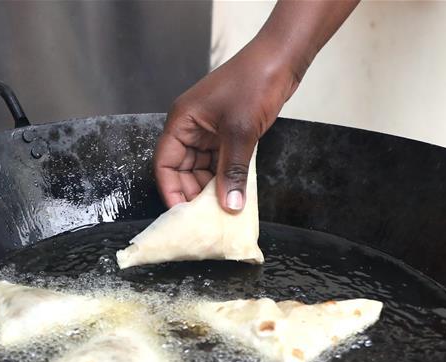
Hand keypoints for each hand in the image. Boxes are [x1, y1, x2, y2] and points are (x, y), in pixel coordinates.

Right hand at [154, 38, 300, 212]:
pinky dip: (226, 178)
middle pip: (182, 170)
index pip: (165, 164)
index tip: (183, 215)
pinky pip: (220, 162)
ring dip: (212, 188)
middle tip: (207, 218)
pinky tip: (235, 194)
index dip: (171, 190)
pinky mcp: (227, 134)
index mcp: (182, 121)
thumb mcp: (240, 132)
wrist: (280, 59)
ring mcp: (209, 131)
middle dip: (193, 193)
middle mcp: (191, 127)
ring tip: (223, 210)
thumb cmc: (254, 83)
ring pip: (202, 169)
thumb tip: (229, 205)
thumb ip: (233, 171)